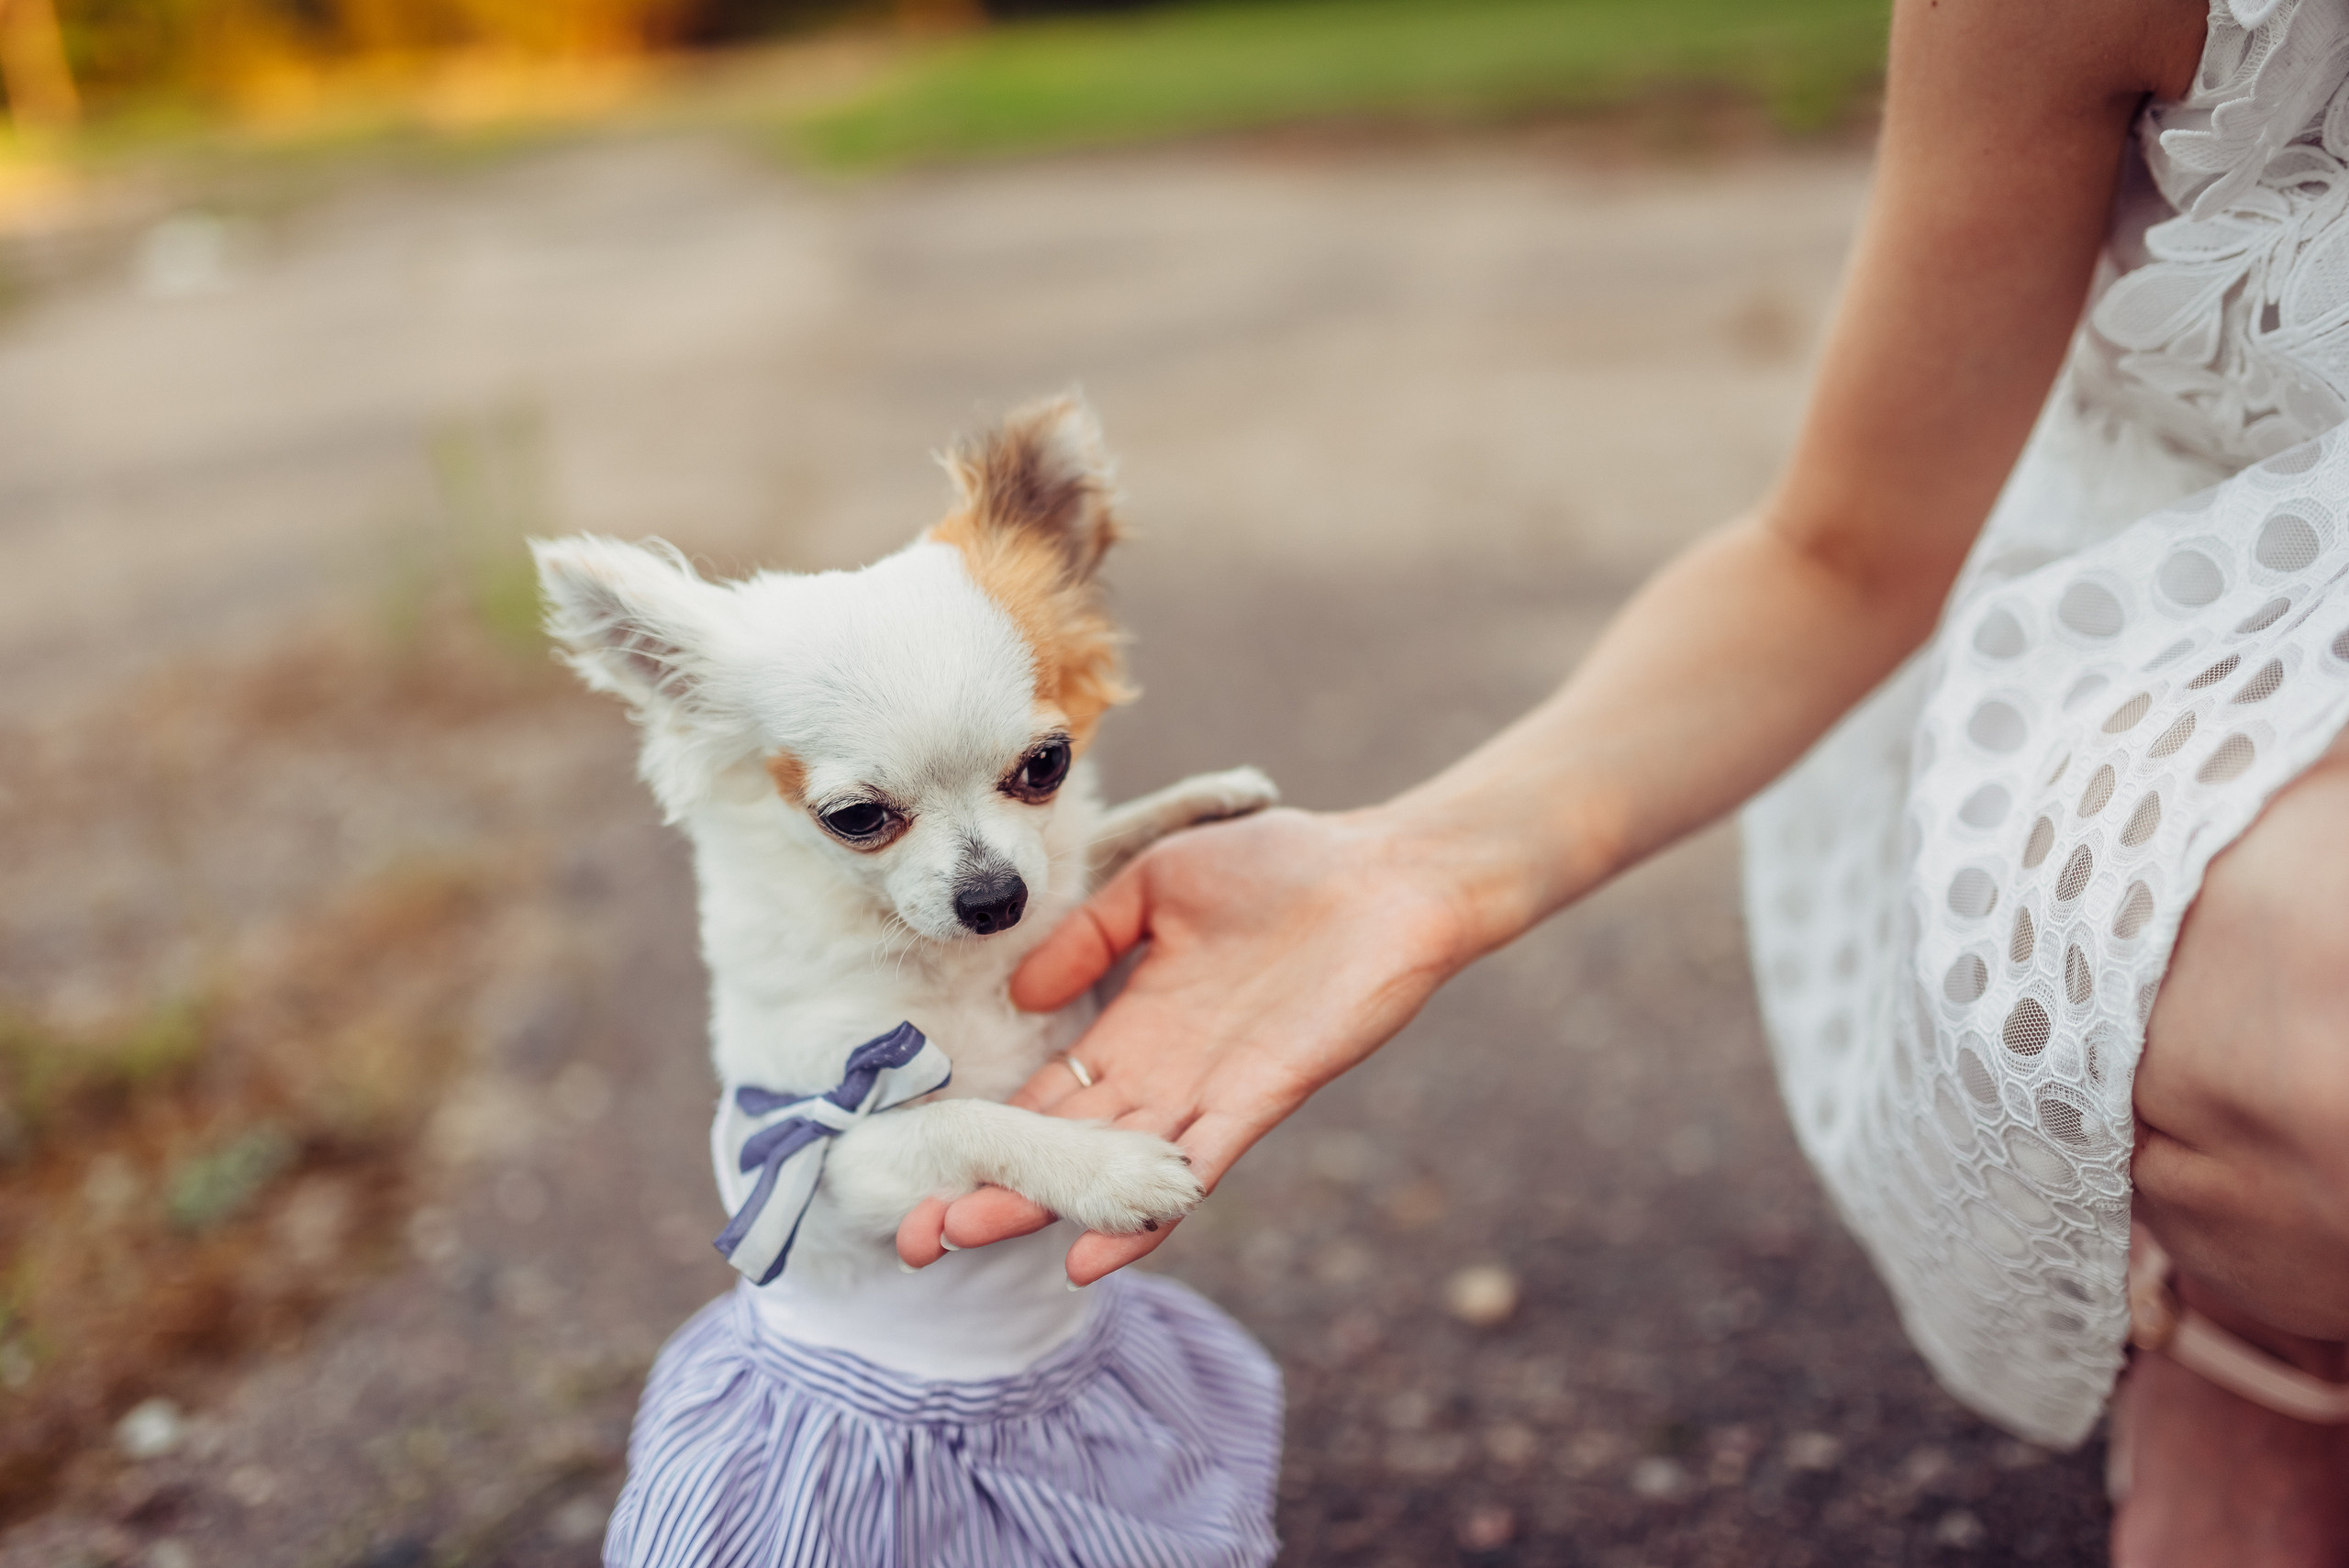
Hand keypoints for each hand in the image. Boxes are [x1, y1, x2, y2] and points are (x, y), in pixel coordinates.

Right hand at [893, 805, 1484, 1282]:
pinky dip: (1145, 1217)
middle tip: (916, 1232)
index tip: (922, 1165)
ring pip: (1115, 1169)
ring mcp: (1211, 1091)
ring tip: (969, 1241)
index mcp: (1137, 1022)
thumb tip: (1021, 994)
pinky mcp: (1262, 1097)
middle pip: (1067, 1145)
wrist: (1385, 873)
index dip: (991, 1129)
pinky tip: (1093, 1257)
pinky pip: (1198, 1168)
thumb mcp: (1158, 884)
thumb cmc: (1281, 865)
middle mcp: (1166, 1070)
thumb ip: (1089, 935)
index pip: (1051, 1092)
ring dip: (1048, 1209)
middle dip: (996, 1187)